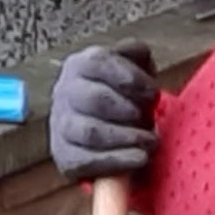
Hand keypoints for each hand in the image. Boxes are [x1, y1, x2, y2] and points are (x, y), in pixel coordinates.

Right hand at [50, 41, 158, 179]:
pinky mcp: (65, 156)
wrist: (100, 125)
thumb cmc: (121, 92)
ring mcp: (61, 126)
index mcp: (80, 65)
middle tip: (149, 119)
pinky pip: (87, 161)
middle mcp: (65, 93)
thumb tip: (138, 53)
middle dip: (129, 110)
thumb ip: (135, 53)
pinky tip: (139, 158)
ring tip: (150, 141)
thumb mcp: (130, 64)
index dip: (131, 78)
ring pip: (91, 133)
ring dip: (127, 138)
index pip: (99, 63)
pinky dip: (117, 161)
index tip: (153, 92)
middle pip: (95, 99)